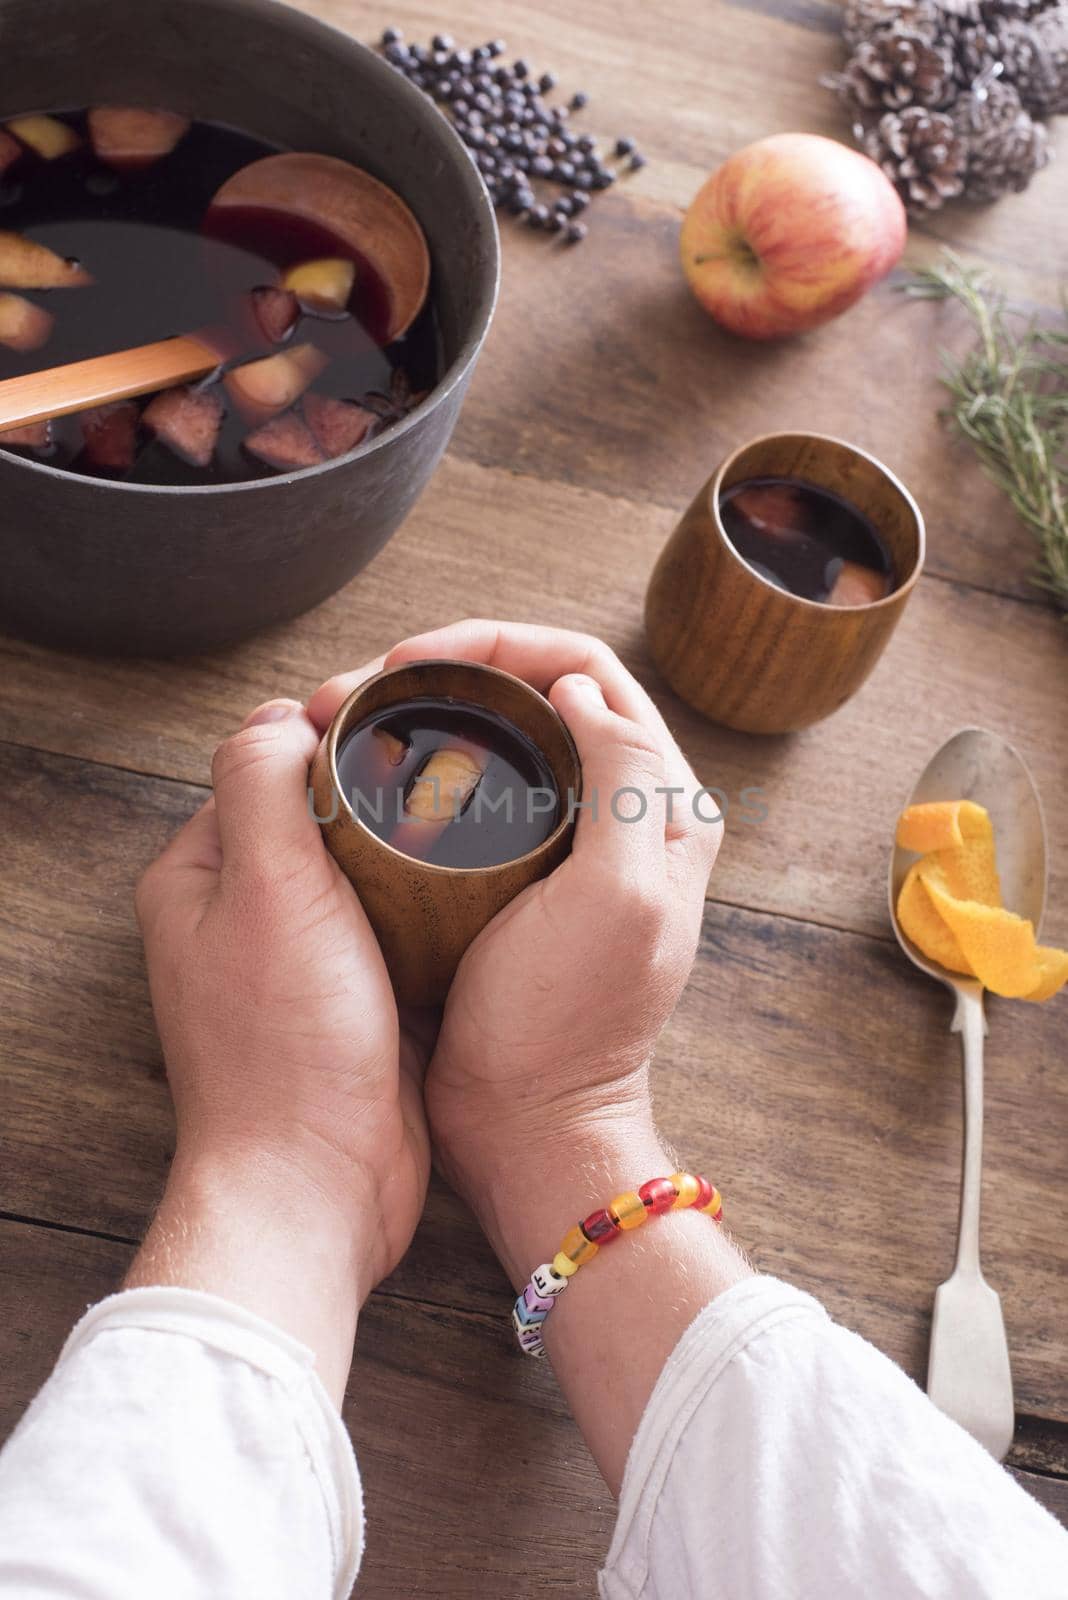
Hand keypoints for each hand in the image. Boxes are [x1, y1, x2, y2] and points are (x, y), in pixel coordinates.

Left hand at [130, 691, 429, 1399]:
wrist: (319, 1182)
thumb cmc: (284, 1043)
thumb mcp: (265, 887)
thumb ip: (261, 783)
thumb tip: (287, 716)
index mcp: (199, 876)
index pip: (262, 764)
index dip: (328, 729)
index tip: (401, 713)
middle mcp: (243, 914)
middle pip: (318, 814)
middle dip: (381, 786)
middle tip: (455, 760)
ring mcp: (302, 960)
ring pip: (366, 869)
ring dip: (414, 846)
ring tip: (480, 812)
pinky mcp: (357, 999)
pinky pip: (399, 927)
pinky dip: (434, 904)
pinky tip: (485, 885)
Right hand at [307, 620, 720, 1225]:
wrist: (526, 1124)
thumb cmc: (569, 1023)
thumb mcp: (618, 898)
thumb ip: (626, 780)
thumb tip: (577, 689)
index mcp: (664, 804)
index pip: (587, 671)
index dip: (500, 645)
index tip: (414, 661)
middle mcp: (621, 813)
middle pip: (537, 693)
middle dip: (451, 667)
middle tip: (362, 683)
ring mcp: (564, 846)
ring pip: (499, 738)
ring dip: (429, 712)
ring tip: (352, 716)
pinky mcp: (510, 880)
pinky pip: (470, 794)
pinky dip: (420, 768)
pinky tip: (369, 775)